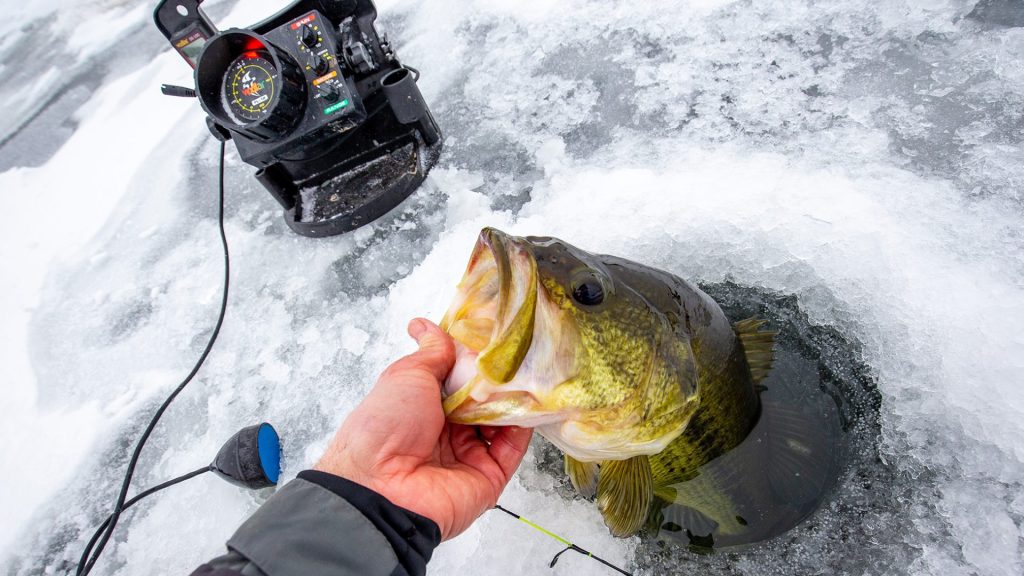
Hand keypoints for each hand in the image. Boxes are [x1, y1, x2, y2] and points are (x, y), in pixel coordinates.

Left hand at [315, 318, 532, 539]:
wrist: (381, 486)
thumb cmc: (384, 426)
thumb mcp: (407, 375)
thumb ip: (431, 352)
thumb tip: (426, 326)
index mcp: (424, 407)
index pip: (460, 379)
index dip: (476, 360)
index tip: (495, 339)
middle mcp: (447, 431)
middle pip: (483, 400)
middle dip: (499, 379)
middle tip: (517, 355)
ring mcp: (468, 454)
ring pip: (502, 422)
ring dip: (514, 399)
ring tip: (526, 375)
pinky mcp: (488, 476)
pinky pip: (513, 448)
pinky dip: (523, 426)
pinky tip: (528, 403)